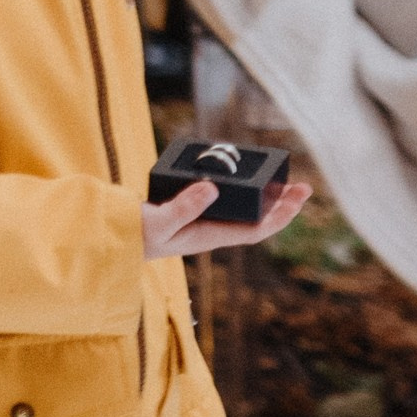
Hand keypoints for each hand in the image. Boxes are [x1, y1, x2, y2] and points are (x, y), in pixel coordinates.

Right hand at [141, 174, 311, 259]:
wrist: (112, 238)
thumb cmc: (133, 234)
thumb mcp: (157, 222)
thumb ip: (182, 207)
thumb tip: (212, 188)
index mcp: (208, 236)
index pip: (255, 230)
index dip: (280, 215)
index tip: (298, 198)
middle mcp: (210, 230)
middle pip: (256, 220)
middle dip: (281, 204)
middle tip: (304, 186)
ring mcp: (202, 221)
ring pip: (244, 211)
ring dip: (266, 198)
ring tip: (283, 180)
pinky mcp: (192, 211)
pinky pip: (227, 202)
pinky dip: (243, 191)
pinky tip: (247, 178)